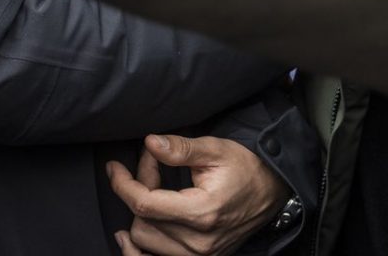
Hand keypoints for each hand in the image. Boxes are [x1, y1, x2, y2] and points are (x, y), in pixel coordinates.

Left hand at [110, 134, 288, 255]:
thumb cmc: (246, 169)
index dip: (123, 183)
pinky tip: (128, 236)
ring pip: (144, 241)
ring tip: (155, 189)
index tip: (114, 168)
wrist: (273, 191)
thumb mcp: (215, 150)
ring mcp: (200, 255)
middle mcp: (199, 241)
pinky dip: (139, 249)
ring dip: (141, 213)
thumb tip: (150, 143)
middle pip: (142, 222)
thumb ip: (180, 148)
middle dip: (138, 189)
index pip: (145, 204)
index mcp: (202, 212)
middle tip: (151, 165)